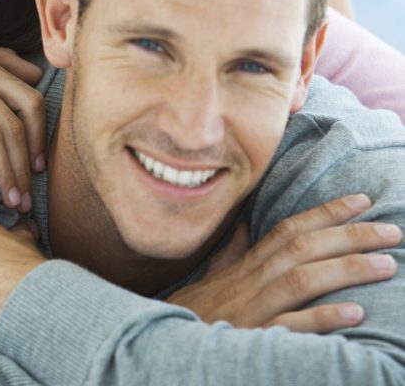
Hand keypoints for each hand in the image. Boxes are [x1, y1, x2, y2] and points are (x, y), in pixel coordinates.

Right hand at [169, 193, 400, 331]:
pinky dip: (323, 318)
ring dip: (346, 269)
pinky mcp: (253, 339)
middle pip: (303, 247)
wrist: (166, 347)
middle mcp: (251, 280)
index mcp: (247, 265)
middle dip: (349, 235)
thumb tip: (248, 223)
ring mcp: (253, 310)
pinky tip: (354, 313)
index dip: (326, 212)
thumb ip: (234, 251)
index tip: (362, 200)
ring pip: (302, 280)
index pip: (290, 228)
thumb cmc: (194, 314)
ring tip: (386, 265)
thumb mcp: (213, 277)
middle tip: (392, 231)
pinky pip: (291, 327)